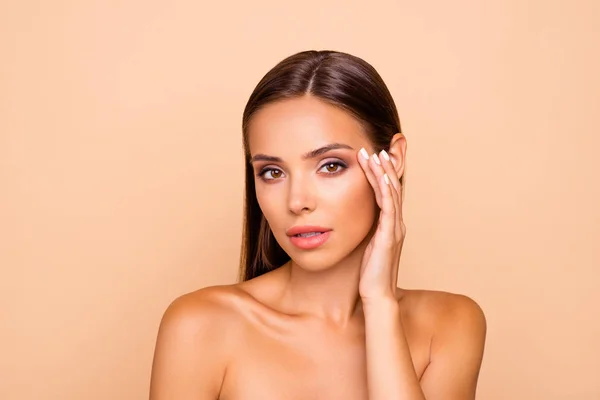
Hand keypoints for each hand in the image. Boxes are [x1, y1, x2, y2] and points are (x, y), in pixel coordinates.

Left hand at [356, 148, 405, 302]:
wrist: (377, 296)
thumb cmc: (370, 274)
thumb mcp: (366, 247)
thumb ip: (365, 232)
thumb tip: (352, 219)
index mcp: (391, 226)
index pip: (389, 193)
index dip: (383, 174)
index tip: (373, 156)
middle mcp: (396, 224)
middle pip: (393, 188)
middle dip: (385, 166)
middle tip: (376, 147)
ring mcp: (395, 229)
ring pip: (391, 193)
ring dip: (383, 172)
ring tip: (374, 154)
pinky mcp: (389, 235)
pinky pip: (389, 206)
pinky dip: (385, 189)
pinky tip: (380, 175)